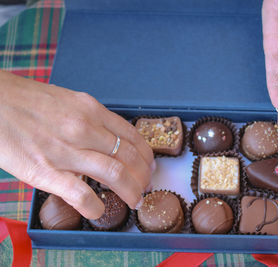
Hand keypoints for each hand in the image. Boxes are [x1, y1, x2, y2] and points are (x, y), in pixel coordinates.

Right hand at [0, 71, 154, 218]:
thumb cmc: (27, 102)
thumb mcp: (68, 101)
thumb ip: (91, 119)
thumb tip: (110, 139)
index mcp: (90, 110)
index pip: (131, 135)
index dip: (146, 155)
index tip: (149, 165)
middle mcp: (84, 128)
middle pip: (128, 156)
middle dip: (143, 175)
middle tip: (145, 186)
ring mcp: (66, 150)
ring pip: (114, 173)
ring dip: (130, 190)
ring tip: (135, 200)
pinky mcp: (45, 170)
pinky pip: (80, 193)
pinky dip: (94, 206)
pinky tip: (99, 210)